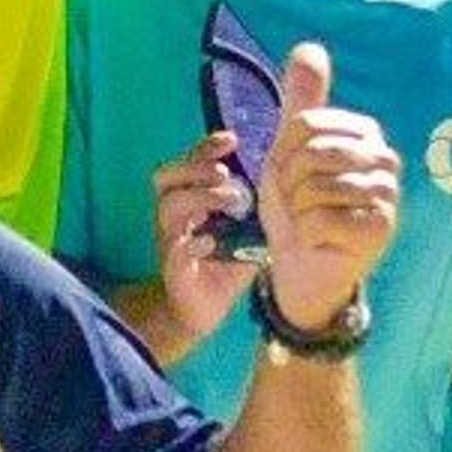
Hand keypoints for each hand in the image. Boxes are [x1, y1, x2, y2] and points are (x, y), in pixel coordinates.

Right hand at [147, 129, 260, 343]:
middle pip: (166, 177)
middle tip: (224, 172)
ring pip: (169, 208)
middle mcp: (174, 217)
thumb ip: (255, 204)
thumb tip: (284, 174)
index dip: (204, 148)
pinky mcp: (175, 269)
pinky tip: (212, 242)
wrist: (202, 311)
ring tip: (230, 201)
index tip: (231, 140)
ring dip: (200, 197)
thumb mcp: (244, 228)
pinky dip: (194, 242)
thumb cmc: (224, 264)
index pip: (187, 164)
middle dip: (195, 168)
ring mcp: (170, 241)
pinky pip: (176, 250)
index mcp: (188, 202)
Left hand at [251, 42, 399, 330]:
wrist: (303, 264)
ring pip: (315, 188)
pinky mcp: (380, 230)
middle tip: (298, 202)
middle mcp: (385, 159)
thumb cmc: (298, 205)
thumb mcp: (289, 148)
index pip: (304, 124)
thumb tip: (309, 47)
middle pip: (311, 153)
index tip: (292, 174)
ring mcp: (387, 195)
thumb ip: (301, 100)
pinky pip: (320, 219)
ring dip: (297, 210)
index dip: (283, 153)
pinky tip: (318, 239)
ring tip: (308, 220)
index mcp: (364, 133)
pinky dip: (306, 233)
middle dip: (288, 183)